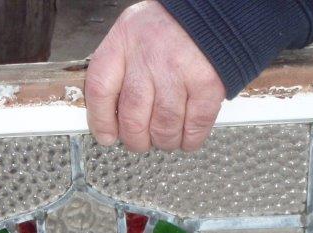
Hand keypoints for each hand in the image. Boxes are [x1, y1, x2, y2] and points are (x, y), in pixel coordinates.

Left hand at [85, 0, 224, 152]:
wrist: (212, 12)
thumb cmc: (169, 28)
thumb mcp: (131, 36)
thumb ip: (118, 71)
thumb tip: (109, 117)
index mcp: (123, 41)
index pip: (100, 90)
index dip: (101, 121)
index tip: (106, 136)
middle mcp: (149, 56)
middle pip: (132, 117)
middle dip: (135, 139)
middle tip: (140, 141)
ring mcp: (179, 71)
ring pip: (164, 127)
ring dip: (164, 141)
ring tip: (165, 137)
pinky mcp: (207, 84)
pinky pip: (195, 126)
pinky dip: (189, 139)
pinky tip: (186, 136)